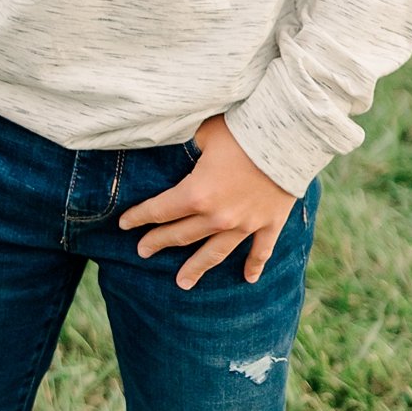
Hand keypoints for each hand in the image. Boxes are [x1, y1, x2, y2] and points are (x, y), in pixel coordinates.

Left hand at [117, 115, 296, 290]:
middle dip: (159, 242)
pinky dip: (254, 266)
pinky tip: (249, 279)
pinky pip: (260, 251)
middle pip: (181, 234)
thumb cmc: (241, 128)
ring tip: (182, 283)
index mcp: (197, 193)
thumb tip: (173, 140)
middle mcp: (217, 217)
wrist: (287, 137)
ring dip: (197, 267)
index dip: (140, 217)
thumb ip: (186, 143)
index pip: (160, 209)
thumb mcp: (204, 131)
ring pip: (215, 253)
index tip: (124, 224)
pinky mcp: (269, 224)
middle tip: (143, 252)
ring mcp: (245, 225)